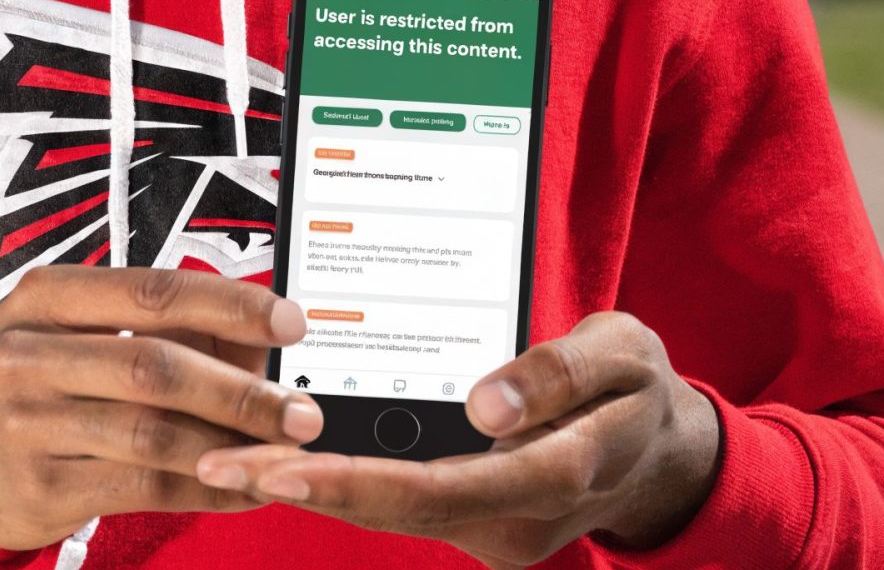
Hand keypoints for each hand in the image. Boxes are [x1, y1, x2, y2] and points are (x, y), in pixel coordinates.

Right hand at [0, 265, 324, 550]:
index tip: (290, 322)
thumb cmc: (26, 379)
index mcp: (47, 296)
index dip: (229, 306)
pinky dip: (207, 490)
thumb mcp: (68, 329)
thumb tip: (260, 334)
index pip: (152, 291)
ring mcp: (29, 425)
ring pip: (153, 435)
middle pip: (157, 367)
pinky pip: (143, 488)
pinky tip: (246, 487)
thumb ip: (153, 325)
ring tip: (287, 452)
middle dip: (242, 390)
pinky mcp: (40, 488)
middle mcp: (31, 355)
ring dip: (233, 447)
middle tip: (302, 410)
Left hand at [192, 311, 722, 567]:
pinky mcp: (475, 519)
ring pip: (387, 511)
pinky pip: (400, 500)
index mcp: (554, 474)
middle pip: (390, 509)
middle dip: (298, 484)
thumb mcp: (627, 355)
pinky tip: (288, 453)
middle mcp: (514, 519)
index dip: (350, 477)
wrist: (670, 451)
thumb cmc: (644, 391)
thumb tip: (485, 403)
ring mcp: (493, 528)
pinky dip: (342, 478)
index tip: (278, 459)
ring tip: (225, 456)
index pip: (434, 485)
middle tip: (214, 458)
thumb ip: (559, 374)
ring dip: (308, 485)